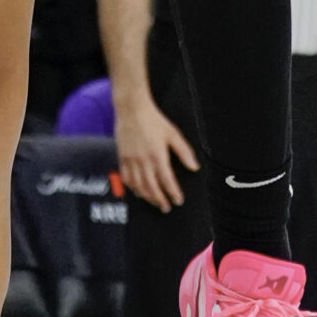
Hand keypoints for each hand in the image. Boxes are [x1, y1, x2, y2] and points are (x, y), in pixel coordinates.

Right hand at [116, 95, 199, 211]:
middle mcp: (143, 160)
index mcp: (157, 155)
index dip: (173, 193)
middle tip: (166, 208)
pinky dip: (132, 188)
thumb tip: (194, 167)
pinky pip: (126, 178)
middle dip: (160, 200)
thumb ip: (184, 152)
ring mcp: (131, 160)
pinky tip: (138, 192)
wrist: (131, 108)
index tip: (178, 200)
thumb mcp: (173, 134)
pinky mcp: (122, 157)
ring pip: (138, 185)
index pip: (167, 180)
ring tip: (154, 202)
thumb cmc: (153, 120)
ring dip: (147, 197)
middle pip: (152, 187)